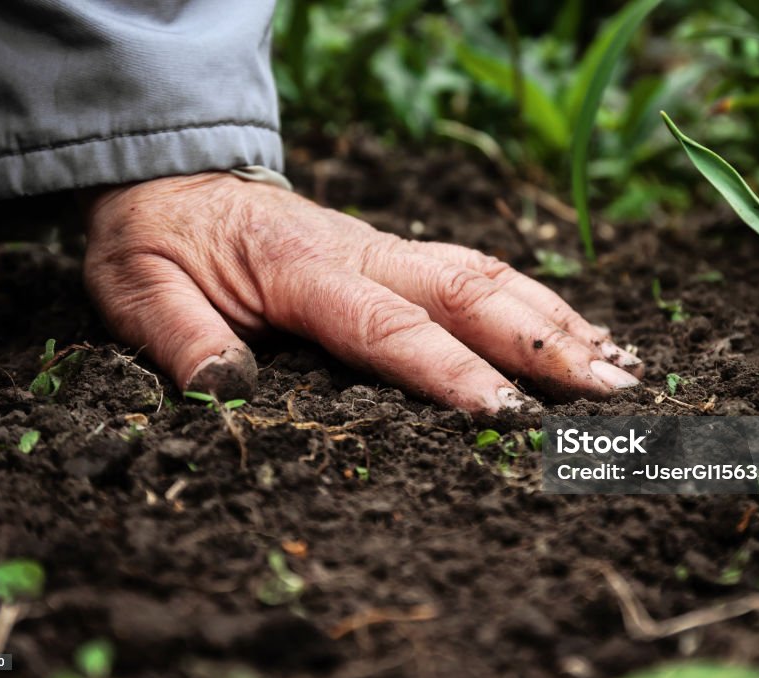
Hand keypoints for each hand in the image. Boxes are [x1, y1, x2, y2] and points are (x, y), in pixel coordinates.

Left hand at [83, 172, 641, 413]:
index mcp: (301, 269)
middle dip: (544, 343)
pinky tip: (575, 331)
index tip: (509, 417)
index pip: (388, 326)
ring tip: (621, 365)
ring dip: (557, 319)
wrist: (173, 179)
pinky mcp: (396, 254)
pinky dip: (536, 301)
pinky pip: (477, 271)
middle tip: (613, 392)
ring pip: (488, 275)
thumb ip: (181, 339)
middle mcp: (362, 252)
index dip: (450, 372)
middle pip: (469, 291)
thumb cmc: (158, 241)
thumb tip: (230, 394)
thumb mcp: (138, 290)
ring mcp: (386, 248)